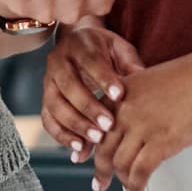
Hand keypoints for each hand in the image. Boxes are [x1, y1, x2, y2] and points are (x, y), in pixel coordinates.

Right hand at [41, 22, 143, 161]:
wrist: (77, 43)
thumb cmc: (103, 49)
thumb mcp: (119, 48)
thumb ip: (130, 64)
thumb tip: (145, 83)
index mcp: (79, 44)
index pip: (90, 60)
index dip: (103, 78)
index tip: (119, 95)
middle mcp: (59, 61)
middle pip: (68, 85)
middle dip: (88, 107)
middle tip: (108, 125)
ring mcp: (48, 81)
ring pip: (55, 104)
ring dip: (75, 124)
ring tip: (96, 139)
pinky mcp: (46, 99)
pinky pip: (48, 119)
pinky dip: (61, 136)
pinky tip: (79, 148)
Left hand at [93, 48, 191, 190]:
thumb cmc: (190, 77)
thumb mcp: (148, 82)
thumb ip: (134, 102)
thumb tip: (131, 127)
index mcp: (120, 94)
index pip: (95, 125)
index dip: (90, 146)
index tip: (86, 158)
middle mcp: (125, 110)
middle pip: (103, 147)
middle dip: (100, 170)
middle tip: (100, 183)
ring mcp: (142, 127)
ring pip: (120, 162)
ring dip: (121, 180)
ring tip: (125, 189)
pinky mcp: (161, 141)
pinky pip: (140, 171)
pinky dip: (135, 185)